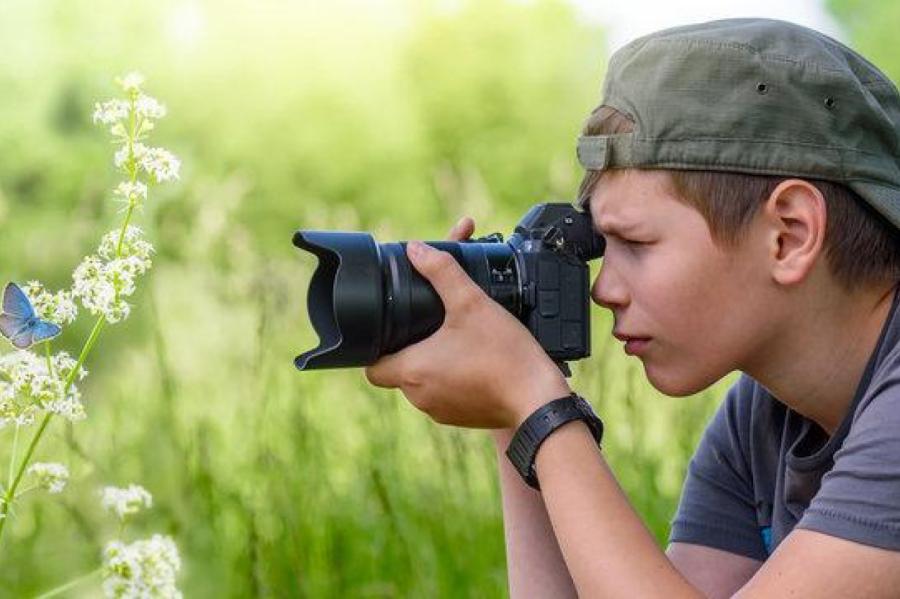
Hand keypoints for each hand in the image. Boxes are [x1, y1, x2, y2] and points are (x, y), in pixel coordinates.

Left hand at [364, 216, 570, 429]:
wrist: (538, 399)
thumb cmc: (504, 354)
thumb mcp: (471, 302)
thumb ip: (441, 271)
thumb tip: (416, 249)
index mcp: (412, 370)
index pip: (371, 367)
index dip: (375, 347)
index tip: (391, 329)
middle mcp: (419, 396)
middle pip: (398, 371)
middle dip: (410, 348)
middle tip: (429, 326)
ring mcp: (440, 411)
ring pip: (422, 383)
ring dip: (432, 363)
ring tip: (454, 340)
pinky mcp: (460, 418)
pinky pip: (444, 396)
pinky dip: (452, 379)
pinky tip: (473, 360)